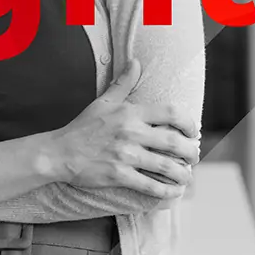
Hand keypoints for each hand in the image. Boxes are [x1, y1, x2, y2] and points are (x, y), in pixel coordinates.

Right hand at [50, 59, 200, 199]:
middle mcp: (131, 132)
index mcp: (129, 112)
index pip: (171, 113)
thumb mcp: (103, 101)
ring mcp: (125, 155)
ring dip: (183, 174)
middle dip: (192, 152)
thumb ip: (123, 83)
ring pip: (167, 167)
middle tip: (194, 156)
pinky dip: (167, 192)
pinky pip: (151, 186)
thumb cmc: (83, 127)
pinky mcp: (119, 175)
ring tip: (186, 176)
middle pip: (174, 142)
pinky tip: (173, 192)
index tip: (193, 131)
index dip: (189, 122)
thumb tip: (135, 62)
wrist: (60, 152)